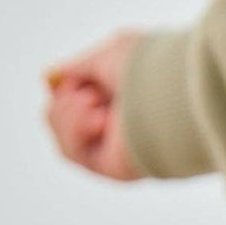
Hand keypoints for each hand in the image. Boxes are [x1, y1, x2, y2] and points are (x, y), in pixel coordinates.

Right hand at [44, 30, 144, 180]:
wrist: (173, 94)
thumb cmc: (150, 69)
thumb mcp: (106, 55)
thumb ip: (79, 67)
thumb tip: (52, 76)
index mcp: (123, 96)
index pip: (78, 96)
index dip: (67, 86)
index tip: (74, 76)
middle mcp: (120, 125)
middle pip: (65, 117)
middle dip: (67, 99)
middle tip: (92, 92)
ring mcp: (116, 148)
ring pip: (63, 134)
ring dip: (68, 113)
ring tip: (94, 102)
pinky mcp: (113, 168)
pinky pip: (71, 151)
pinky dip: (75, 129)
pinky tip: (100, 119)